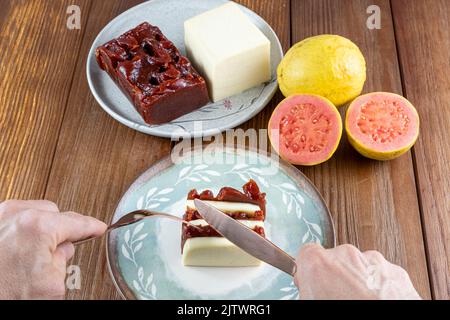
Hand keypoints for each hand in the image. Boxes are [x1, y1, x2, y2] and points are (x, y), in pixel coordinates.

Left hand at [0, 200, 106, 298]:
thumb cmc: (4, 293)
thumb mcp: (50, 285)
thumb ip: (64, 260)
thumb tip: (62, 249)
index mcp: (38, 227)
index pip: (77, 222)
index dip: (92, 226)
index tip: (98, 227)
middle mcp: (16, 214)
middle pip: (54, 212)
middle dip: (60, 230)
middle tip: (56, 252)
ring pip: (34, 211)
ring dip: (40, 227)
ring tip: (32, 253)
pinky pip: (14, 216)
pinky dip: (21, 228)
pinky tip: (18, 248)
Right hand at [295, 244, 420, 299]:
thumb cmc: (347, 318)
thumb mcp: (310, 302)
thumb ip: (307, 291)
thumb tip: (309, 291)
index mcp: (318, 263)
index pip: (306, 254)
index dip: (309, 271)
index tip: (312, 283)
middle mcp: (346, 255)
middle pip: (335, 259)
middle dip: (335, 277)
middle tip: (336, 298)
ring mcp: (373, 262)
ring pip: (360, 267)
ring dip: (358, 282)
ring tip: (359, 303)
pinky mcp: (397, 273)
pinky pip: (381, 276)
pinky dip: (379, 288)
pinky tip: (376, 303)